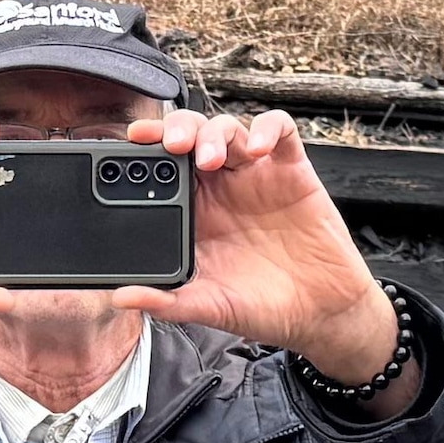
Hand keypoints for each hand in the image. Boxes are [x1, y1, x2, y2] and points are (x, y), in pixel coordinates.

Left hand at [109, 110, 417, 418]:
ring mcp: (256, 175)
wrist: (321, 314)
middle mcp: (222, 187)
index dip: (147, 148)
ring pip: (229, 128)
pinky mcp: (292, 171)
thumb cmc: (264, 307)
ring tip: (211, 157)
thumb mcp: (210, 307)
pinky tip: (258, 148)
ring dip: (215, 133)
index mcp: (195, 212)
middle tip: (171, 145)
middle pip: (192, 136)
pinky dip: (268, 129)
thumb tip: (123, 298)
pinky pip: (281, 132)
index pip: (163, 165)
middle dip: (177, 129)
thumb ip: (169, 301)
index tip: (130, 146)